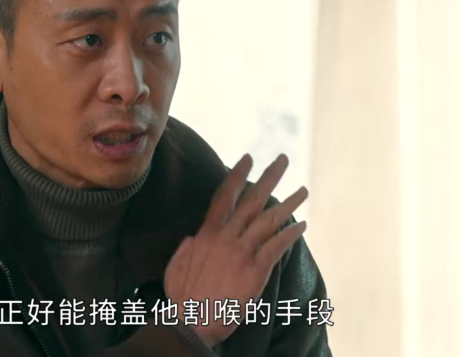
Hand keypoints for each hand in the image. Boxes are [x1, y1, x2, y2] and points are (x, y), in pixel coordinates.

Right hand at [163, 154, 307, 347]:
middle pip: (252, 200)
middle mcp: (227, 238)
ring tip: (302, 190)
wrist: (192, 320)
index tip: (248, 158)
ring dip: (289, 204)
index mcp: (206, 233)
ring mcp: (243, 253)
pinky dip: (291, 235)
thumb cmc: (182, 295)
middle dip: (269, 177)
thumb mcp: (177, 264)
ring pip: (270, 220)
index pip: (225, 196)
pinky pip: (277, 246)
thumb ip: (187, 247)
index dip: (237, 175)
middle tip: (283, 160)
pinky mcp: (256, 270)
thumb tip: (193, 236)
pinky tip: (302, 226)